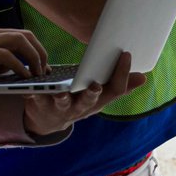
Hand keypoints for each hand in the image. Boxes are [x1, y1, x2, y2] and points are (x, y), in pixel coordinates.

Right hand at [0, 25, 47, 79]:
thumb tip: (1, 71)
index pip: (17, 35)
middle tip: (45, 69)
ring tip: (39, 74)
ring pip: (21, 41)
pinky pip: (7, 56)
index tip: (39, 63)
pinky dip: (20, 66)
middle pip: (26, 35)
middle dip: (40, 51)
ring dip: (35, 57)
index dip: (32, 48)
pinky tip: (24, 77)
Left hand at [21, 51, 145, 136]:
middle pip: (90, 101)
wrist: (47, 121)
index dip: (122, 74)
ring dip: (62, 98)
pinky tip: (32, 88)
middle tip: (95, 86)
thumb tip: (143, 76)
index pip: (114, 90)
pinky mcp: (41, 105)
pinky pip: (37, 99)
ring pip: (63, 103)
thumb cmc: (77, 100)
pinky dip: (34, 93)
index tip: (126, 54)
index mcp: (97, 101)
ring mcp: (61, 108)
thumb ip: (118, 85)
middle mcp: (81, 107)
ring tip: (61, 92)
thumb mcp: (99, 95)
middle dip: (92, 94)